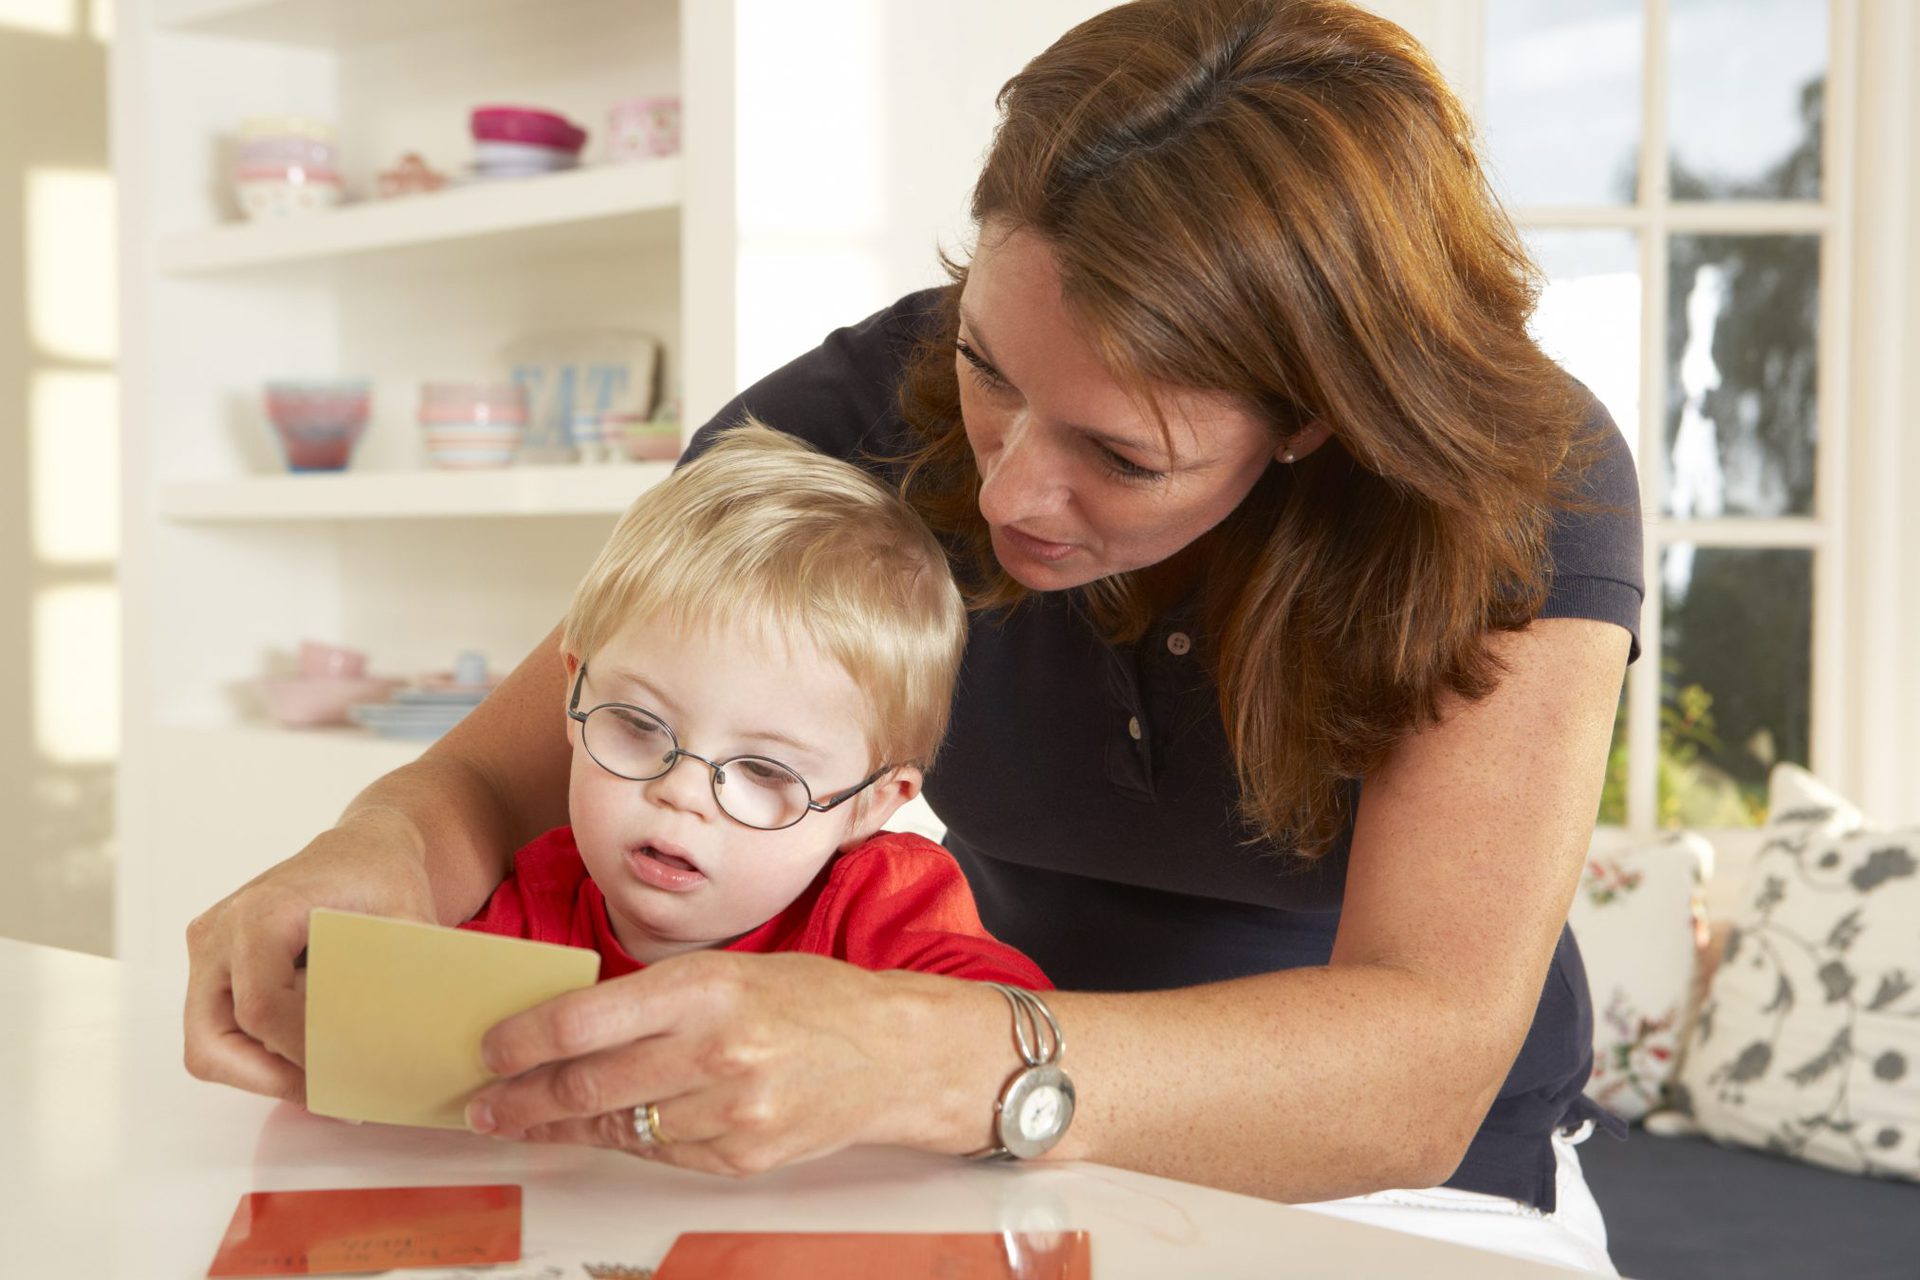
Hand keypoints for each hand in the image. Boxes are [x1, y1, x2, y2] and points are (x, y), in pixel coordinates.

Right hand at [183, 809, 438, 1102]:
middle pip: (214, 1041)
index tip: (347, 1073)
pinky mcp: (212, 965)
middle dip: (270, 1078)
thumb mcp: (408, 919)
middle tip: (329, 1094)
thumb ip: (404, 977)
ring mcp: (208, 950)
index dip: (299, 1054)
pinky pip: (219, 1029)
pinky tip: (312, 1052)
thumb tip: (409, 1045)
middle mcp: (218, 932)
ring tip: (325, 1077)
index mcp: (259, 914)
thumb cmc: (384, 876)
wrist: (364, 850)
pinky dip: (260, 1051)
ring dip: (262, 1071)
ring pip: (210, 1044)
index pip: (260, 1009)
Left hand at [465, 950, 996, 1175]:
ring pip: (616, 1128)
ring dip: (561, 1129)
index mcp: (707, 988)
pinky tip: (600, 1132)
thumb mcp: (731, 971)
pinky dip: (624, 1141)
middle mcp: (716, 1050)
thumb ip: (655, 999)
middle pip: (587, 1087)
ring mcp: (731, 1112)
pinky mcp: (741, 1157)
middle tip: (482, 1106)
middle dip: (520, 1101)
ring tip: (525, 1122)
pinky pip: (659, 1154)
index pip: (585, 1021)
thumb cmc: (812, 1000)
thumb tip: (567, 1026)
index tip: (489, 1051)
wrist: (893, 1053)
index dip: (523, 1042)